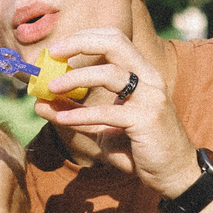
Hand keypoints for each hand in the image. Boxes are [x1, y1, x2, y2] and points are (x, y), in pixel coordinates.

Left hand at [39, 27, 201, 195]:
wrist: (172, 174)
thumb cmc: (137, 148)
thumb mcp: (101, 127)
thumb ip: (74, 112)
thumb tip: (39, 103)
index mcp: (142, 73)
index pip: (114, 38)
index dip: (84, 37)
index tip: (57, 49)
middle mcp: (149, 78)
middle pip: (115, 42)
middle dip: (80, 43)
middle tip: (53, 54)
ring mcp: (151, 97)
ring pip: (110, 74)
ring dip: (76, 77)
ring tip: (52, 87)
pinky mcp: (147, 120)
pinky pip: (108, 113)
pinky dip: (82, 115)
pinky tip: (63, 119)